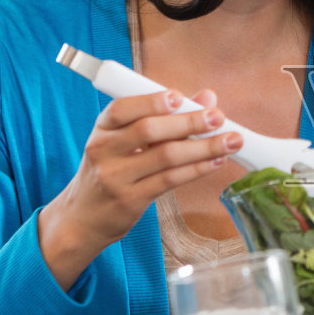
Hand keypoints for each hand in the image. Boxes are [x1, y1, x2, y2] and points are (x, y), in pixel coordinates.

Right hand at [38, 88, 240, 289]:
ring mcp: (116, 177)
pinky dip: (197, 169)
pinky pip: (170, 180)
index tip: (179, 97)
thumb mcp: (124, 142)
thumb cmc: (110, 171)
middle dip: (188, 122)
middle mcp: (104, 151)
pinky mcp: (131, 200)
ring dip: (203, 147)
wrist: (83, 217)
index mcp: (102, 129)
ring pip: (165, 157)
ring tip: (230, 141)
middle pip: (149, 131)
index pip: (122, 109)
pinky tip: (215, 162)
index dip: (151, 101)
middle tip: (218, 117)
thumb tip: (205, 98)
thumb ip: (163, 118)